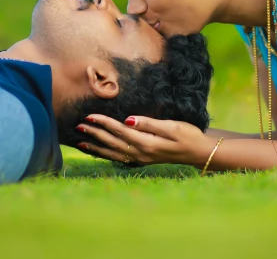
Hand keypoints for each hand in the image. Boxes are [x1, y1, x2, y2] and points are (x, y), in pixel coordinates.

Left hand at [76, 115, 215, 167]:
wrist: (198, 153)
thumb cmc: (188, 135)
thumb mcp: (172, 126)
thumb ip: (149, 124)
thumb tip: (128, 119)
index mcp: (146, 142)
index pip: (119, 130)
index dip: (104, 122)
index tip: (89, 115)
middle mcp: (140, 153)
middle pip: (112, 142)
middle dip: (94, 133)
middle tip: (78, 125)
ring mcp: (140, 158)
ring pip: (112, 153)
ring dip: (96, 146)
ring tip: (80, 141)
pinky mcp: (142, 160)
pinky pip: (118, 158)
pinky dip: (105, 154)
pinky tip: (97, 151)